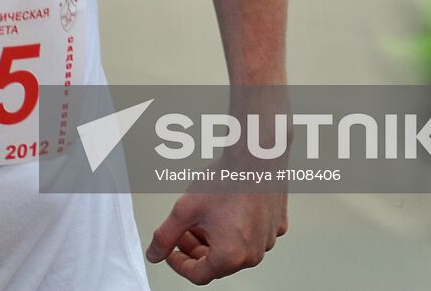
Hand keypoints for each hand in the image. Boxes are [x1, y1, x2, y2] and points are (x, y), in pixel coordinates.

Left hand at [146, 191, 287, 283]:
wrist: (257, 154)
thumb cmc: (226, 180)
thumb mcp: (185, 209)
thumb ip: (166, 236)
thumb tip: (154, 254)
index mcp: (230, 256)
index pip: (198, 275)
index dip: (179, 263)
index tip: (171, 250)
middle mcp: (253, 254)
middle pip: (217, 264)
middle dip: (195, 249)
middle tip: (183, 230)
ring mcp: (268, 241)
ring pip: (234, 251)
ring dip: (214, 240)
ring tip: (201, 217)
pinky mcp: (277, 226)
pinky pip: (253, 236)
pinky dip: (235, 229)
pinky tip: (224, 210)